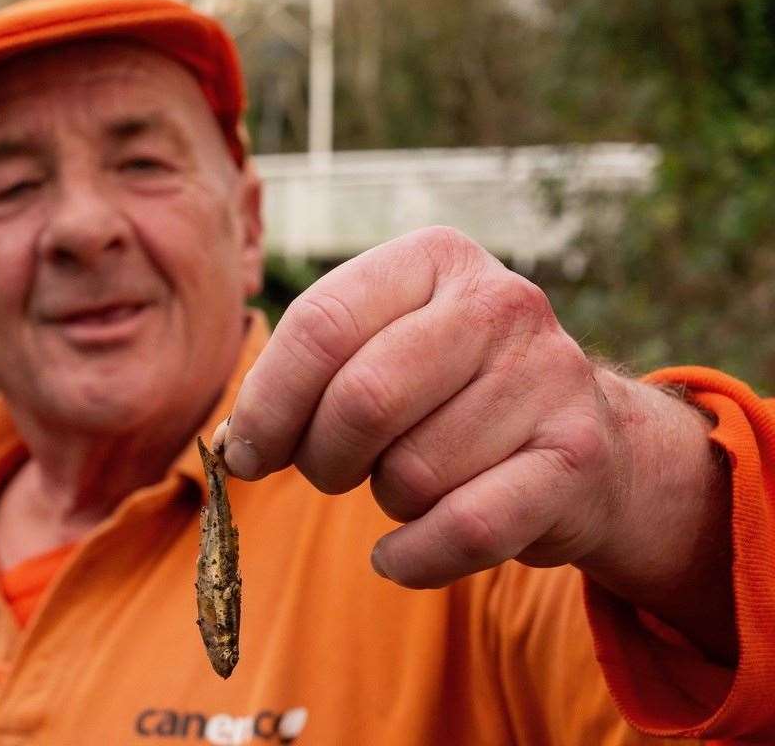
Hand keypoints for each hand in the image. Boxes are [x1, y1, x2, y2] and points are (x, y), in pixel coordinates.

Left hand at [218, 226, 628, 587]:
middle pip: (362, 399)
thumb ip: (308, 378)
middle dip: (322, 458)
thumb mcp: (383, 351)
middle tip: (330, 471)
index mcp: (434, 259)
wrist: (582, 444)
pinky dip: (412, 557)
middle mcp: (500, 302)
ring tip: (411, 479)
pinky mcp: (577, 456)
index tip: (245, 452)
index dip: (266, 402)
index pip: (320, 324)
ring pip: (411, 474)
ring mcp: (548, 376)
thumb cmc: (450, 396)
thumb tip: (234, 443)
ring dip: (386, 499)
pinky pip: (466, 530)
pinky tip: (398, 552)